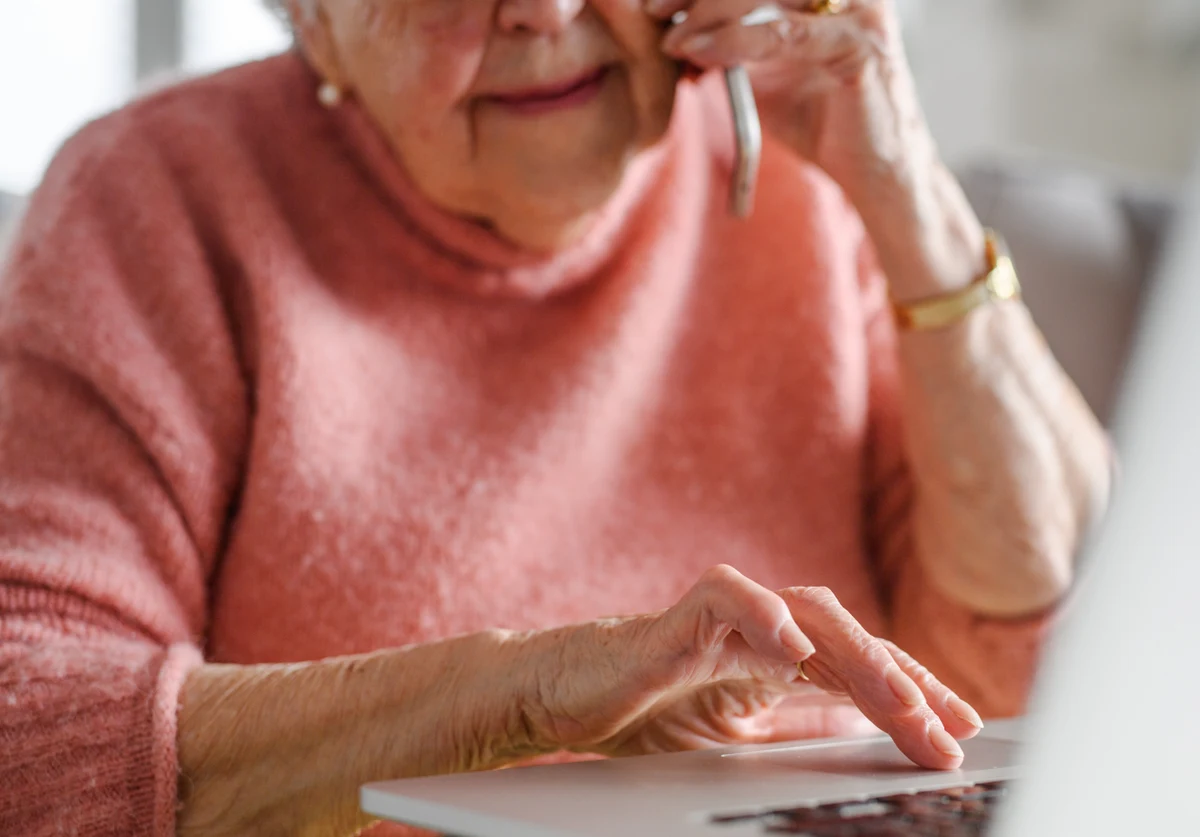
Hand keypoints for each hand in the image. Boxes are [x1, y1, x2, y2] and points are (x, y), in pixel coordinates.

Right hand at [515, 565, 982, 768]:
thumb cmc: (645, 706)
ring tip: (900, 699)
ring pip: (807, 612)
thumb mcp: (741, 732)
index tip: (962, 729)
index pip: (862, 667)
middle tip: (949, 731)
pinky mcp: (680, 615)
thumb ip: (797, 721)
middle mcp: (763, 628)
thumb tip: (860, 727)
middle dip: (904, 683)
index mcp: (779, 656)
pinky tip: (795, 646)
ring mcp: (725, 616)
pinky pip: (728, 598)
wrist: (564, 695)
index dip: (915, 692)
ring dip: (858, 655)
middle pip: (850, 639)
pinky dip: (762, 615)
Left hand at [651, 0, 932, 204]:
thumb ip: (732, 44)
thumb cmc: (823, 120)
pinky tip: (703, 55)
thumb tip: (677, 29)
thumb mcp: (765, 73)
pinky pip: (786, 34)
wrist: (873, 169)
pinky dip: (737, 42)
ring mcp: (857, 10)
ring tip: (674, 41)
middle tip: (653, 10)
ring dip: (711, 13)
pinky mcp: (859, 45)